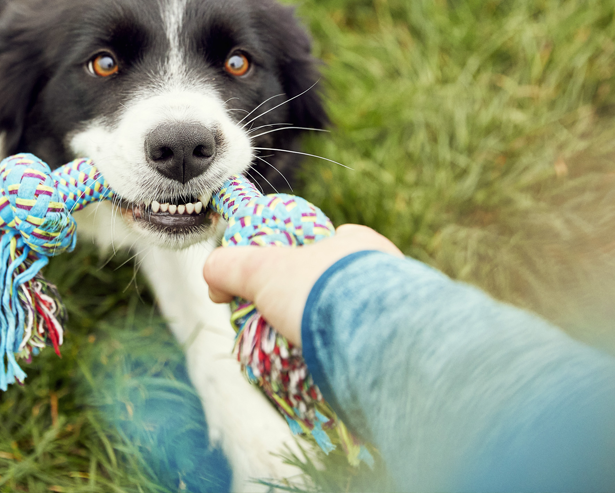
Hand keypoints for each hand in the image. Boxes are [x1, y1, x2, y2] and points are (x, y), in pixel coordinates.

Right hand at [203, 224, 402, 345]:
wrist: (381, 339)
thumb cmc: (323, 289)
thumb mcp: (262, 270)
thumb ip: (230, 266)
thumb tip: (211, 277)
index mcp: (358, 244)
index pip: (328, 243)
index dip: (302, 259)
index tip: (282, 282)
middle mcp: (385, 273)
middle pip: (341, 285)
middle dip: (314, 304)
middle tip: (288, 324)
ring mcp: (399, 310)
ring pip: (358, 320)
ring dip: (331, 335)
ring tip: (306, 353)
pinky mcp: (404, 347)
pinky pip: (372, 350)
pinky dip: (350, 359)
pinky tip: (331, 370)